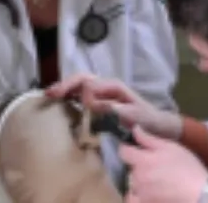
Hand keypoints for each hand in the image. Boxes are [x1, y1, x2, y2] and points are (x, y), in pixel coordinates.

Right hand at [46, 73, 182, 139]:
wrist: (158, 127)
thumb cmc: (148, 119)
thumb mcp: (133, 114)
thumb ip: (112, 107)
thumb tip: (89, 101)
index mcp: (113, 86)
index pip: (88, 82)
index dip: (76, 89)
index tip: (67, 99)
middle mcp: (106, 87)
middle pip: (80, 80)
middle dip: (64, 85)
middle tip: (48, 95)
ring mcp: (103, 94)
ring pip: (79, 87)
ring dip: (64, 90)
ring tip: (49, 97)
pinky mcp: (101, 104)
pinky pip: (82, 97)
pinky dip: (70, 98)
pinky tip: (60, 105)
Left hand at [121, 126, 207, 202]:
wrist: (199, 193)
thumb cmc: (187, 168)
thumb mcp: (170, 147)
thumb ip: (148, 139)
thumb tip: (134, 128)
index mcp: (142, 161)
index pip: (123, 152)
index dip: (128, 148)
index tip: (135, 148)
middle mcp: (137, 177)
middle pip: (130, 168)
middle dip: (139, 165)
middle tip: (155, 166)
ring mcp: (140, 193)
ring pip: (132, 184)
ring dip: (139, 181)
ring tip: (155, 181)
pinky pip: (133, 199)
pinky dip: (137, 197)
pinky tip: (148, 194)